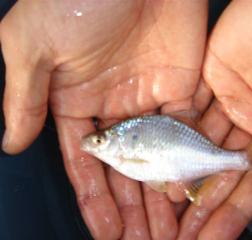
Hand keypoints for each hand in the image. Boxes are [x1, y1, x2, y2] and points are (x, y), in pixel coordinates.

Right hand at [0, 0, 207, 238]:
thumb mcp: (32, 47)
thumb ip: (25, 100)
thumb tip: (11, 144)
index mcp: (75, 102)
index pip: (86, 163)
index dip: (95, 199)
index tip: (106, 232)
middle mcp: (113, 107)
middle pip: (125, 169)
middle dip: (131, 207)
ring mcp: (148, 100)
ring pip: (156, 159)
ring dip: (159, 195)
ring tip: (166, 231)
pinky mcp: (180, 89)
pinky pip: (184, 134)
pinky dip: (185, 162)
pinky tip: (185, 192)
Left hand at [175, 1, 251, 238]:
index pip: (249, 187)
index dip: (230, 213)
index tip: (208, 238)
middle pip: (219, 170)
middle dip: (201, 201)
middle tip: (180, 232)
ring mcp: (229, 102)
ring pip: (198, 143)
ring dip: (182, 171)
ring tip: (163, 202)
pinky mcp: (210, 79)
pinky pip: (188, 111)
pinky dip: (173, 133)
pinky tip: (158, 158)